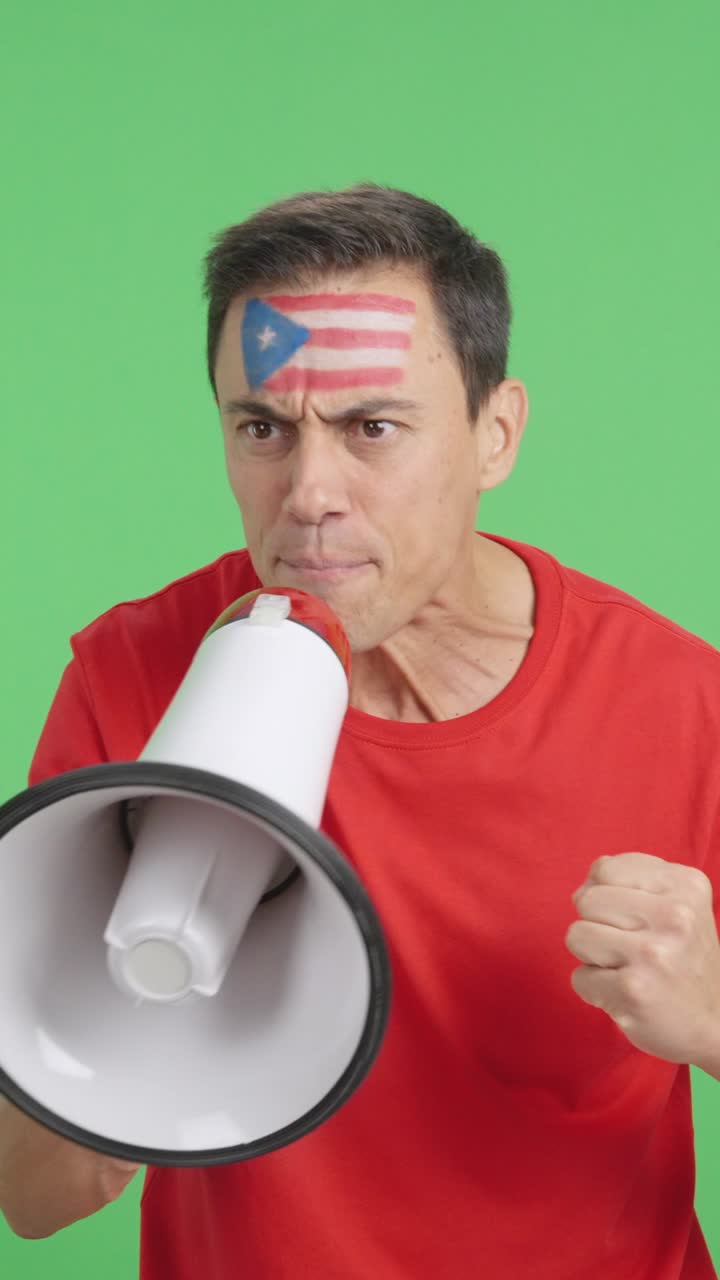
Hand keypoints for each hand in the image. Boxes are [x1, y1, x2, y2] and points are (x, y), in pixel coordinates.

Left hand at [566, 852, 719, 1068]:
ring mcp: (653, 953)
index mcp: (686, 885)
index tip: (634, 919)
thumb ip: (629, 882)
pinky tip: (625, 995)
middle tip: (631, 949)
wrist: (715, 1026)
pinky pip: (579, 976)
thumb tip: (582, 887)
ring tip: (627, 970)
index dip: (606, 895)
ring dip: (593, 958)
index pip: (604, 868)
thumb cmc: (683, 960)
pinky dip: (594, 990)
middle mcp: (675, 915)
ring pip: (577, 934)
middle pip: (587, 899)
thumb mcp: (676, 906)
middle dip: (597, 925)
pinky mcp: (633, 989)